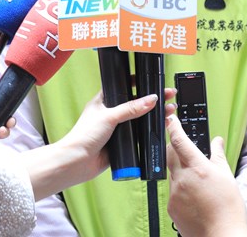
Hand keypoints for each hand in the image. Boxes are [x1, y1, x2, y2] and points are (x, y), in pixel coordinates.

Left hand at [27, 88, 174, 198]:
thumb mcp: (109, 116)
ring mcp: (117, 128)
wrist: (77, 162)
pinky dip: (149, 132)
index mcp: (105, 101)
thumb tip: (150, 99)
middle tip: (169, 96)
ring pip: (139, 119)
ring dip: (153, 116)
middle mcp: (112, 113)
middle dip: (153, 100)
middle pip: (137, 103)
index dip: (141, 84)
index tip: (156, 83)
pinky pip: (138, 136)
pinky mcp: (121, 143)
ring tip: (169, 111)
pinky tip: (160, 128)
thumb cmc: (83, 135)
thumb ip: (131, 108)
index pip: (126, 87)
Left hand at [166, 114, 246, 236]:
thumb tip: (217, 142)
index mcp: (198, 169)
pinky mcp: (171, 206)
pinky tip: (193, 195)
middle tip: (186, 150)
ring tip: (197, 181)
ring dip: (179, 170)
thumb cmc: (228, 209)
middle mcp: (183, 179)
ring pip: (171, 173)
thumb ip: (218, 156)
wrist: (221, 235)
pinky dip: (180, 187)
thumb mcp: (227, 177)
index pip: (179, 141)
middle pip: (170, 154)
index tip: (171, 120)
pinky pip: (172, 190)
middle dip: (175, 148)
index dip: (173, 127)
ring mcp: (175, 193)